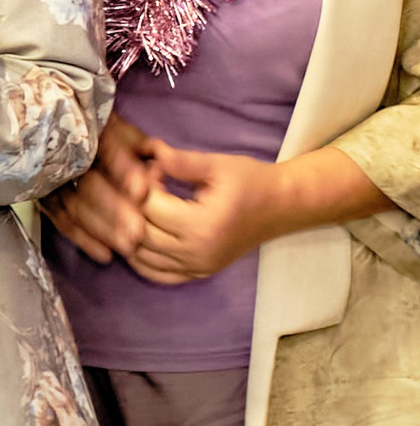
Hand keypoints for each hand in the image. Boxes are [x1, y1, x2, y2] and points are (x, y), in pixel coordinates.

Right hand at [41, 112, 160, 265]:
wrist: (65, 132)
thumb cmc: (109, 134)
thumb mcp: (127, 134)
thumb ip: (143, 150)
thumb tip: (159, 170)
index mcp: (92, 132)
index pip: (107, 150)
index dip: (124, 171)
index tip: (143, 192)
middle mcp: (67, 155)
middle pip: (89, 185)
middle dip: (114, 209)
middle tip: (138, 232)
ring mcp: (53, 177)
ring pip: (75, 207)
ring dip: (102, 229)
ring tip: (129, 247)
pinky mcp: (46, 197)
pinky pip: (62, 221)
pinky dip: (84, 239)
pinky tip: (105, 256)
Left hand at [124, 142, 288, 284]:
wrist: (281, 206)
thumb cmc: (252, 181)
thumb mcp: (219, 165)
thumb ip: (182, 161)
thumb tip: (149, 151)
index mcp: (203, 224)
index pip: (151, 207)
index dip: (144, 183)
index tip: (153, 167)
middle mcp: (197, 252)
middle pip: (141, 232)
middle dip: (134, 206)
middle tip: (143, 187)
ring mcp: (197, 267)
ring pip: (142, 256)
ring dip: (131, 232)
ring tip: (140, 208)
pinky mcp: (198, 274)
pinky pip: (157, 274)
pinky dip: (141, 259)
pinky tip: (138, 239)